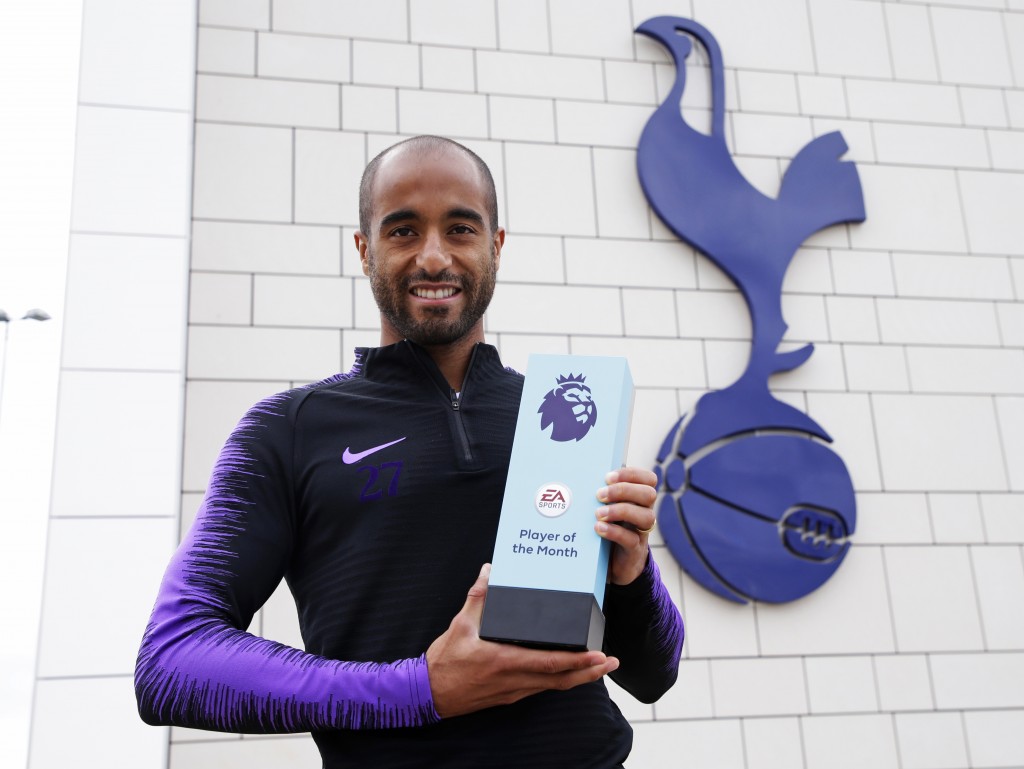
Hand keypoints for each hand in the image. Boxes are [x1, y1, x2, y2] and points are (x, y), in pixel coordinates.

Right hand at [425, 564, 619, 718]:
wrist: (429, 693)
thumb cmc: (445, 660)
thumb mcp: (459, 625)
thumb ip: (478, 596)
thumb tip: (489, 569)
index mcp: (504, 661)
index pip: (549, 663)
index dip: (577, 661)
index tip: (599, 654)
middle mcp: (514, 680)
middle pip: (561, 679)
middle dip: (590, 671)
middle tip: (612, 661)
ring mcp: (514, 690)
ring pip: (554, 686)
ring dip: (579, 677)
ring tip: (599, 665)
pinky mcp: (511, 694)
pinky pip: (542, 687)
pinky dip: (560, 679)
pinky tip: (569, 670)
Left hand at [595, 466, 657, 584]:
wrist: (615, 564)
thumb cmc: (609, 528)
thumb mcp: (608, 509)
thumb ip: (602, 495)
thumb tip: (581, 478)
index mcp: (639, 499)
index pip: (649, 479)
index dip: (631, 474)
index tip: (608, 477)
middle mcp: (644, 512)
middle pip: (649, 494)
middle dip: (623, 490)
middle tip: (599, 494)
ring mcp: (641, 532)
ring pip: (646, 516)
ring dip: (620, 511)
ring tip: (598, 514)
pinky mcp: (634, 550)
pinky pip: (631, 539)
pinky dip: (614, 531)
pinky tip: (599, 528)